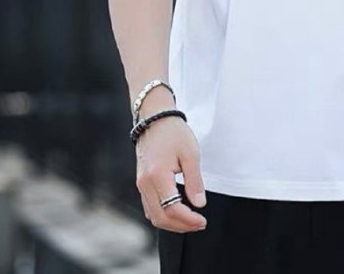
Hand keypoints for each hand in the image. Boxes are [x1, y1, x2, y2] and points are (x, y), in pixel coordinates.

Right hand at [135, 93, 207, 232]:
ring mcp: (141, 184)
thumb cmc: (174, 132)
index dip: (188, 219)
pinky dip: (163, 214)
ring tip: (191, 220)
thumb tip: (199, 204)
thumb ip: (194, 181)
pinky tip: (178, 211)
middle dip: (181, 226)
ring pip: (153, 215)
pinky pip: (150, 207)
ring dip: (172, 223)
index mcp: (157, 176)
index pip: (172, 209)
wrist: (154, 118)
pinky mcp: (141, 182)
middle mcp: (145, 184)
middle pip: (160, 218)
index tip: (203, 220)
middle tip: (200, 224)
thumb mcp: (191, 154)